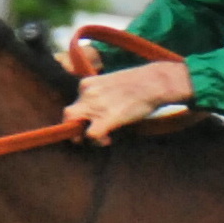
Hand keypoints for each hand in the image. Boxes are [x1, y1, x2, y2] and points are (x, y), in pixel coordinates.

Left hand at [61, 59, 193, 142]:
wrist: (155, 82)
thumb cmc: (141, 82)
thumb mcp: (113, 82)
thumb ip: (102, 93)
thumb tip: (104, 108)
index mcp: (87, 83)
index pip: (76, 102)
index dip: (84, 115)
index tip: (94, 119)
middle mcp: (86, 93)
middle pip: (68, 114)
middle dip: (74, 127)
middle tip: (85, 135)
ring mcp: (94, 106)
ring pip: (73, 125)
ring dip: (82, 136)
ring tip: (100, 138)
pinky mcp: (106, 118)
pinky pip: (91, 135)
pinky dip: (97, 140)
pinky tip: (108, 139)